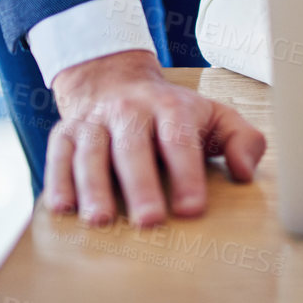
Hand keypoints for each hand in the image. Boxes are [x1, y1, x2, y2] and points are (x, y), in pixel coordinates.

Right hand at [45, 49, 266, 226]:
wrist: (115, 80)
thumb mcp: (215, 116)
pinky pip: (57, 156)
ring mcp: (94, 122)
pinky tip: (63, 207)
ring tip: (101, 221)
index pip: (179, 139)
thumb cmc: (172, 113)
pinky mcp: (65, 134)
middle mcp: (129, 111)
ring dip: (94, 187)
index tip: (192, 210)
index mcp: (170, 108)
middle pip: (133, 147)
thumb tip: (244, 173)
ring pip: (91, 153)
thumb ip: (242, 140)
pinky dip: (57, 181)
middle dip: (141, 185)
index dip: (186, 174)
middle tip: (150, 222)